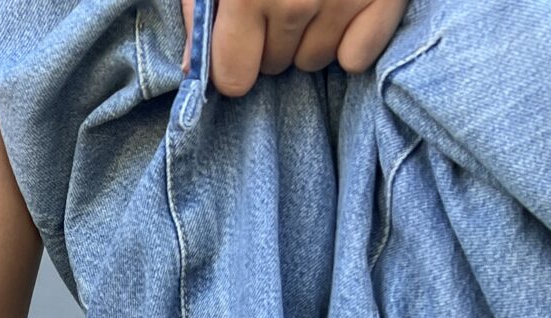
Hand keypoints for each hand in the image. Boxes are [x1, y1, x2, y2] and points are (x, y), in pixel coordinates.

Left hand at [181, 0, 410, 94]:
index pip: (233, 77)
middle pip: (274, 68)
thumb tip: (192, 69)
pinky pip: (358, 56)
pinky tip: (349, 8)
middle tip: (281, 2)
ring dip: (311, 39)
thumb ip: (201, 8)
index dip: (233, 62)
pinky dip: (354, 39)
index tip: (239, 42)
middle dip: (272, 43)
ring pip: (316, 62)